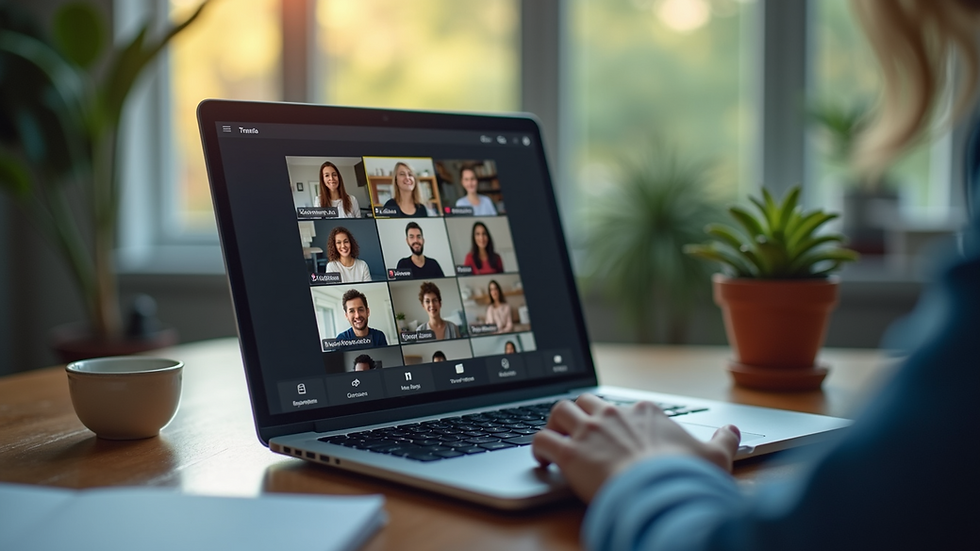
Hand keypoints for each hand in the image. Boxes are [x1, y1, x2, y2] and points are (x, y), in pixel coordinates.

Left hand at [532, 394, 740, 502]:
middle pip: (588, 400)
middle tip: (580, 433)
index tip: (618, 436)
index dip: (618, 420)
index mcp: (645, 412)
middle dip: (582, 414)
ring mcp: (590, 431)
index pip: (625, 406)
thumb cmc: (687, 476)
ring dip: (554, 423)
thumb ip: (724, 441)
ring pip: (560, 411)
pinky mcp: (570, 453)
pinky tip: (542, 460)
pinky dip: (538, 448)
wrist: (662, 491)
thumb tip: (733, 430)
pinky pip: (542, 440)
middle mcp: (614, 414)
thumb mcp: (715, 457)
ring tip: (556, 439)